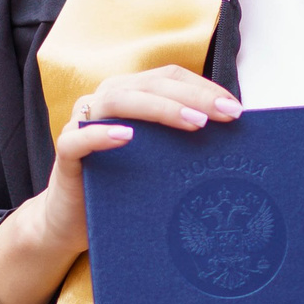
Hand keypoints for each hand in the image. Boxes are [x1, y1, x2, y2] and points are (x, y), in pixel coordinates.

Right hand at [0, 65, 241, 303]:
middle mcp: (105, 100)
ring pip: (120, 101)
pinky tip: (127, 137)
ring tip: (195, 123)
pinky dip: (102, 134)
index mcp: (131, 95)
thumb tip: (238, 141)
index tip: (236, 108)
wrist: (72, 225)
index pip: (170, 78)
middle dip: (193, 97)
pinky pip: (79, 138)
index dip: (204, 87)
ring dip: (160, 109)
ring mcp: (82, 123)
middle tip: (226, 115)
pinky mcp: (65, 153)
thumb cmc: (124, 190)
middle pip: (151, 84)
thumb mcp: (160, 163)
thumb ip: (183, 144)